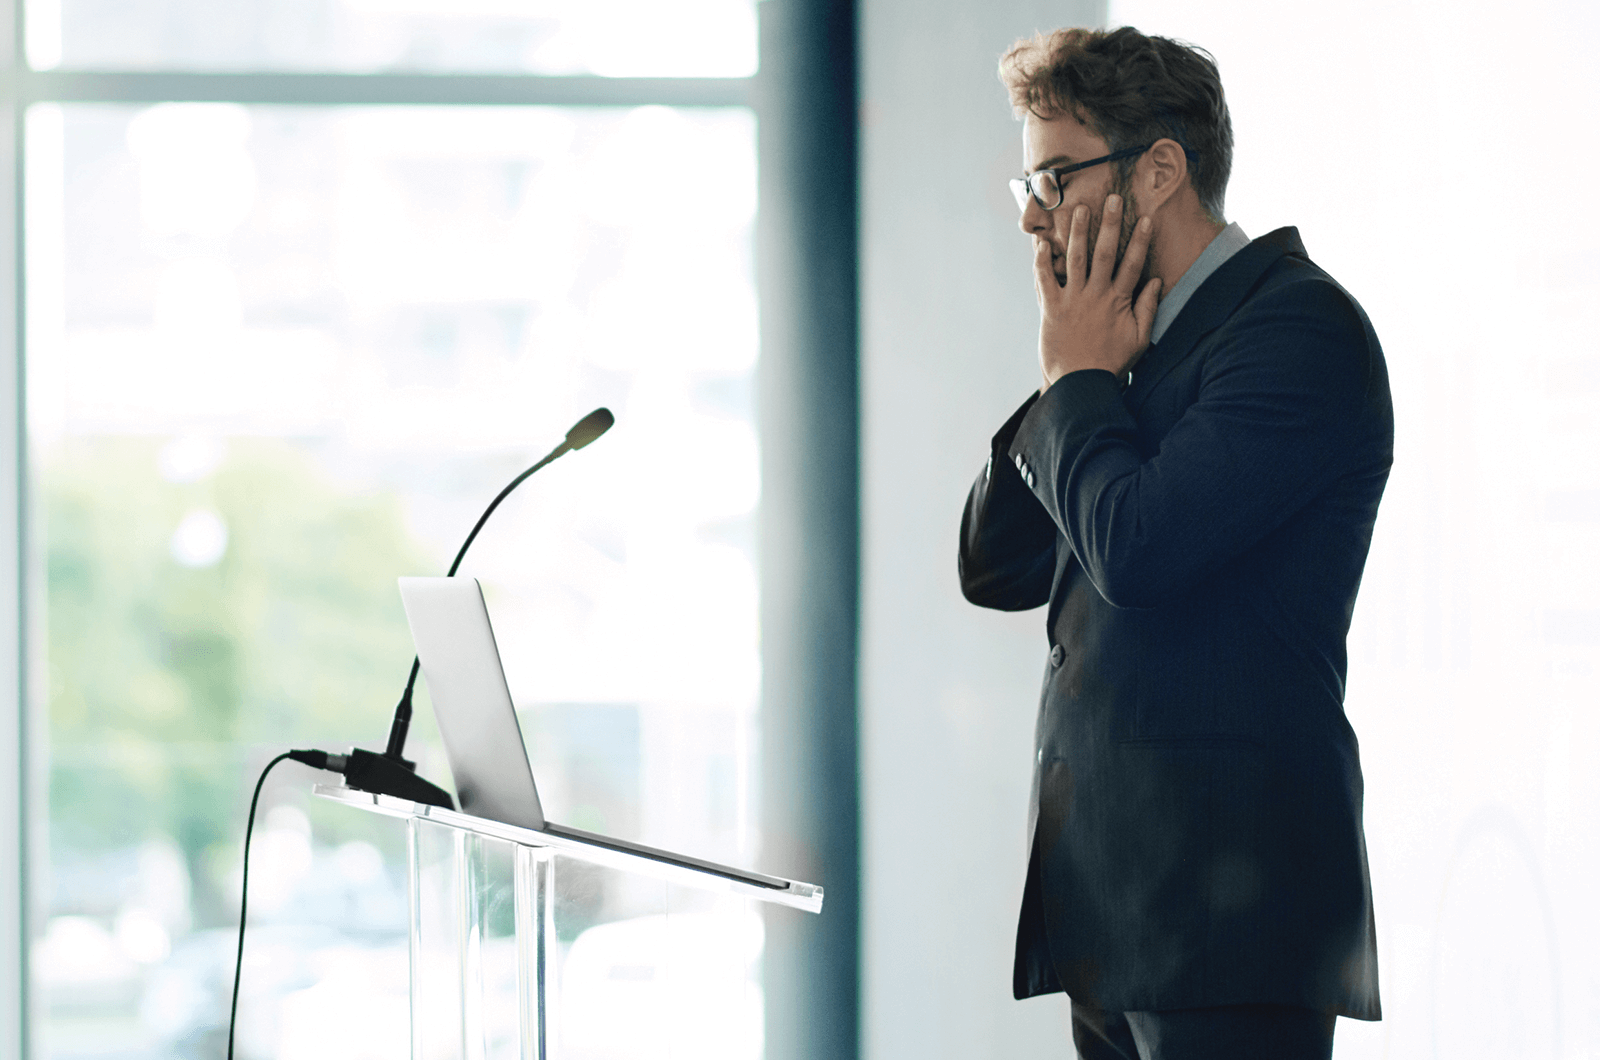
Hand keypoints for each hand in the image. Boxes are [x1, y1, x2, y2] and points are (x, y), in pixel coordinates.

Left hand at [1033, 194, 1161, 390]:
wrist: (1080, 384)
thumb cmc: (1111, 362)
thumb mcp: (1139, 339)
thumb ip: (1148, 309)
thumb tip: (1157, 282)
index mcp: (1118, 301)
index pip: (1133, 264)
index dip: (1140, 240)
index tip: (1146, 218)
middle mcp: (1096, 295)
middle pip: (1105, 253)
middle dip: (1110, 224)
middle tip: (1113, 199)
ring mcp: (1072, 300)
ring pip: (1075, 259)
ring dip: (1077, 232)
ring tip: (1079, 209)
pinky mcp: (1051, 309)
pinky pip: (1045, 280)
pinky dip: (1042, 261)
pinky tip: (1041, 243)